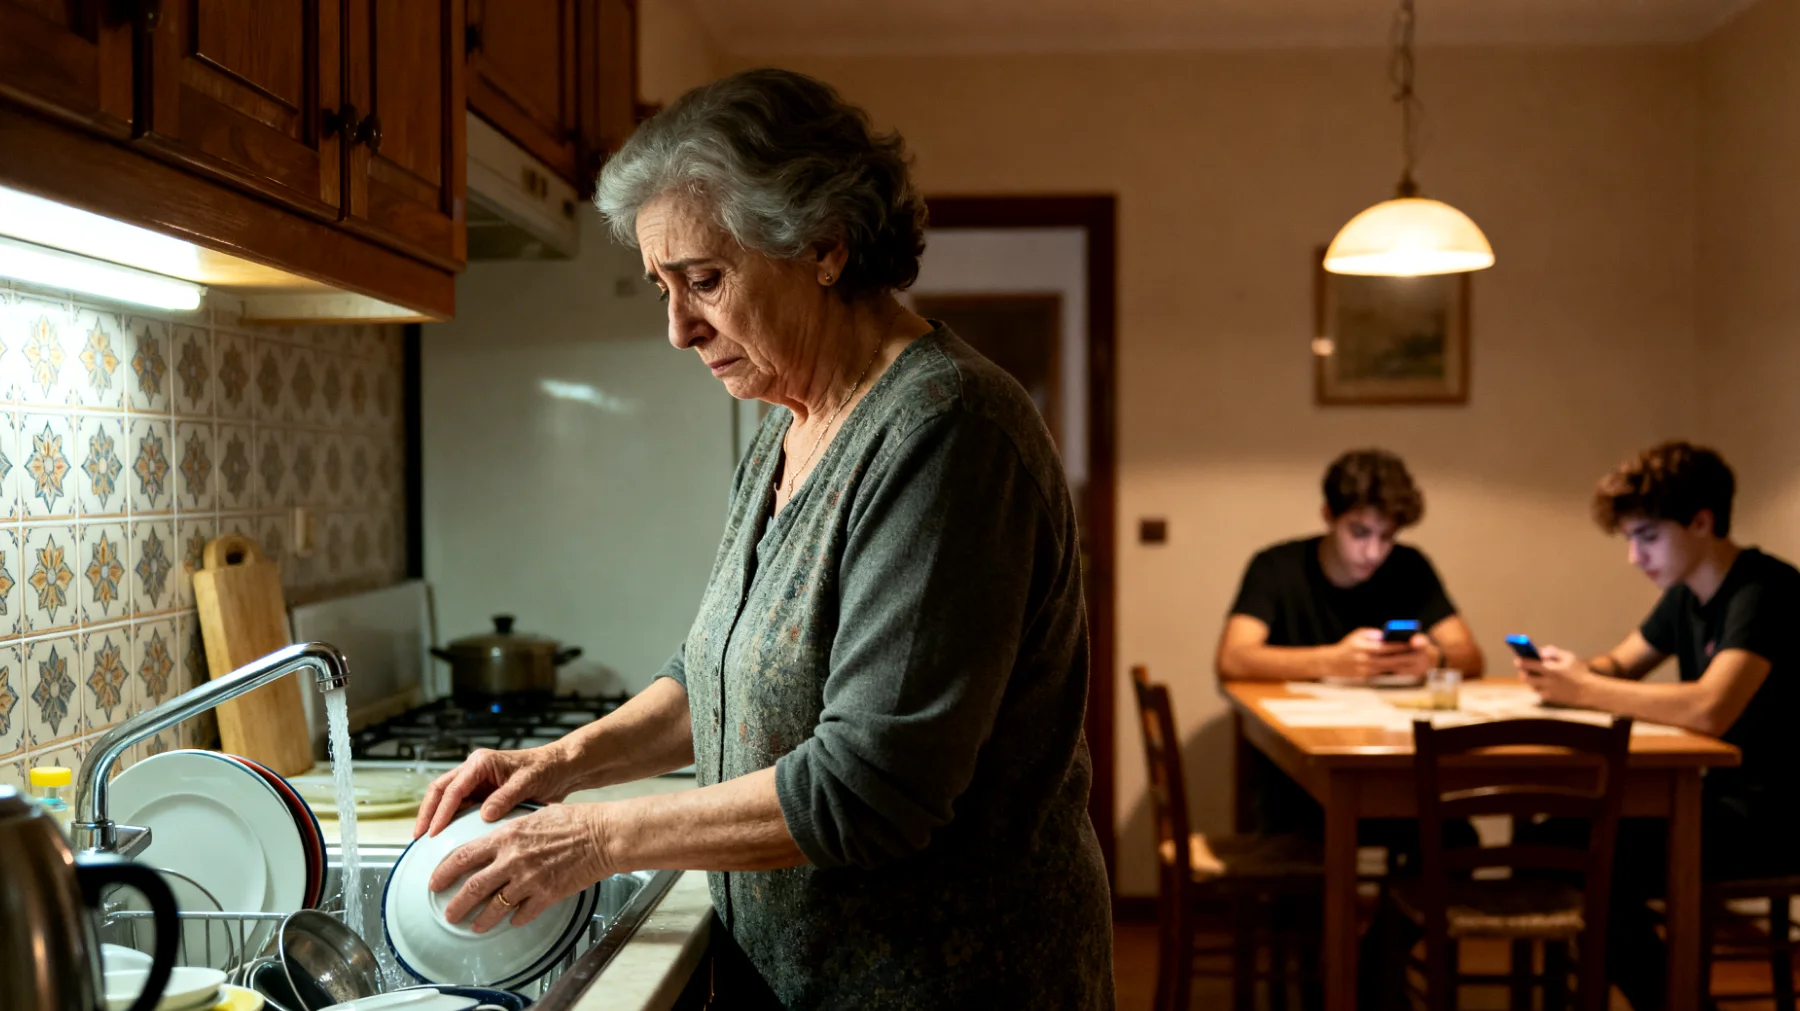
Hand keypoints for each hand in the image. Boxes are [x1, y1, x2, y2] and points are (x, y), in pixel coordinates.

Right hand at [413, 743, 580, 838]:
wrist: (561, 768)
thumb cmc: (546, 770)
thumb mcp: (528, 782)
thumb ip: (506, 797)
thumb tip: (484, 814)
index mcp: (481, 762)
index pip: (453, 788)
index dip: (441, 812)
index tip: (433, 833)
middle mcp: (474, 769)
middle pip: (439, 790)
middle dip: (427, 813)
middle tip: (419, 838)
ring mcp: (476, 781)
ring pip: (446, 798)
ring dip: (435, 817)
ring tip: (425, 842)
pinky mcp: (482, 792)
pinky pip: (460, 806)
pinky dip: (450, 820)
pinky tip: (446, 838)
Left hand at [428, 803, 612, 931]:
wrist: (602, 835)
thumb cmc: (574, 821)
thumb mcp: (534, 815)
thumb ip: (511, 831)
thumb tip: (494, 840)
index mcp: (506, 836)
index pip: (463, 856)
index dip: (444, 872)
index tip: (435, 881)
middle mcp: (513, 859)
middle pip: (473, 888)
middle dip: (456, 905)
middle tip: (449, 914)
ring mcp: (529, 880)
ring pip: (495, 907)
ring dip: (481, 920)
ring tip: (474, 926)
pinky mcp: (547, 895)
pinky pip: (524, 914)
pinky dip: (515, 919)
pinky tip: (512, 921)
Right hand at [1326, 628, 1416, 680]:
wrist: (1333, 663)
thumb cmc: (1348, 646)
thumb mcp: (1357, 634)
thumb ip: (1373, 634)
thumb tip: (1387, 635)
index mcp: (1362, 646)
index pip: (1384, 646)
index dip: (1398, 645)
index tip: (1410, 642)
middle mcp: (1364, 659)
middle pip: (1389, 659)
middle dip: (1404, 656)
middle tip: (1418, 653)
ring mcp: (1366, 670)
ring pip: (1388, 667)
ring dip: (1402, 663)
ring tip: (1414, 659)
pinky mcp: (1367, 677)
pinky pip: (1384, 672)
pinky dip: (1394, 669)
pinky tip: (1403, 666)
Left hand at [1517, 645, 1592, 705]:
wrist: (1588, 692)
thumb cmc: (1578, 672)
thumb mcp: (1569, 658)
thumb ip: (1553, 652)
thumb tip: (1540, 652)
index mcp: (1552, 669)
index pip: (1530, 665)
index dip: (1521, 661)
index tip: (1517, 659)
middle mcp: (1548, 681)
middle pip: (1526, 677)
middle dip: (1523, 672)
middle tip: (1523, 667)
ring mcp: (1548, 691)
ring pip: (1531, 685)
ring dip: (1529, 679)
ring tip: (1531, 674)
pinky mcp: (1549, 698)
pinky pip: (1537, 692)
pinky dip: (1537, 687)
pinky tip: (1539, 682)